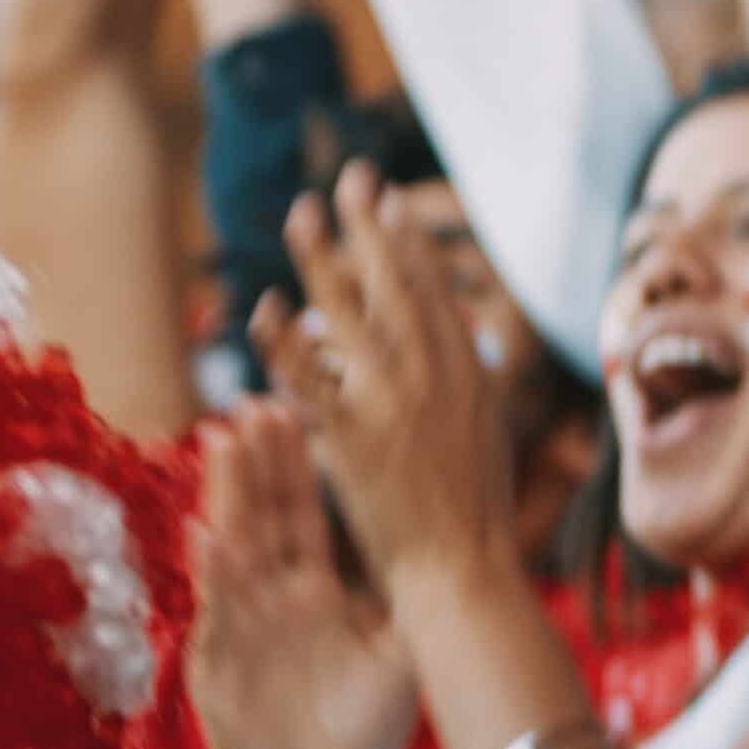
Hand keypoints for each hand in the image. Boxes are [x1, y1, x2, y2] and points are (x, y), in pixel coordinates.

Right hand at [186, 399, 417, 748]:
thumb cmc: (359, 732)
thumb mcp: (399, 661)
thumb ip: (414, 607)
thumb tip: (459, 551)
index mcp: (316, 590)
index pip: (305, 515)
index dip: (296, 467)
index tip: (293, 407)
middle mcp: (274, 599)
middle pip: (263, 520)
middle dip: (255, 465)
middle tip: (251, 404)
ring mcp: (242, 629)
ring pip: (232, 553)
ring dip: (227, 500)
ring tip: (223, 444)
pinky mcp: (217, 666)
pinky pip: (214, 614)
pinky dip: (211, 575)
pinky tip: (204, 534)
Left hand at [253, 161, 515, 587]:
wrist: (461, 570)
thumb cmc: (476, 512)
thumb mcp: (485, 432)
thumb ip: (462, 382)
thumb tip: (450, 341)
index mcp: (468, 373)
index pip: (434, 290)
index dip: (408, 240)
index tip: (388, 200)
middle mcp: (433, 377)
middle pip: (397, 283)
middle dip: (372, 226)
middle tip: (351, 178)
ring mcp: (391, 404)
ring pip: (351, 315)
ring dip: (324, 259)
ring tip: (301, 214)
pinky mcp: (349, 439)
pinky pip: (308, 379)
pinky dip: (283, 342)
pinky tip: (264, 308)